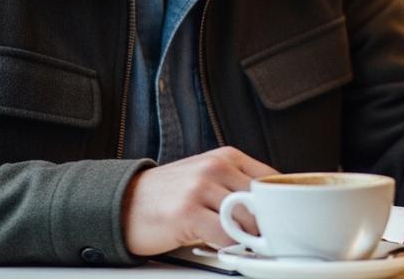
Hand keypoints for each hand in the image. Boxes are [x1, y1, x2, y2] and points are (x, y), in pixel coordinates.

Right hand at [121, 146, 278, 255]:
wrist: (122, 203)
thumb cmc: (167, 195)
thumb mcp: (206, 179)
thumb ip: (236, 186)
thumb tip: (271, 209)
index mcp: (225, 156)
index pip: (271, 179)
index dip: (278, 205)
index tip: (281, 221)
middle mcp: (215, 167)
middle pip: (262, 201)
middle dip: (265, 224)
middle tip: (262, 238)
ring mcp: (200, 188)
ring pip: (246, 219)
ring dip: (248, 237)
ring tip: (240, 242)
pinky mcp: (187, 212)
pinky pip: (225, 235)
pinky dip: (229, 247)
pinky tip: (221, 246)